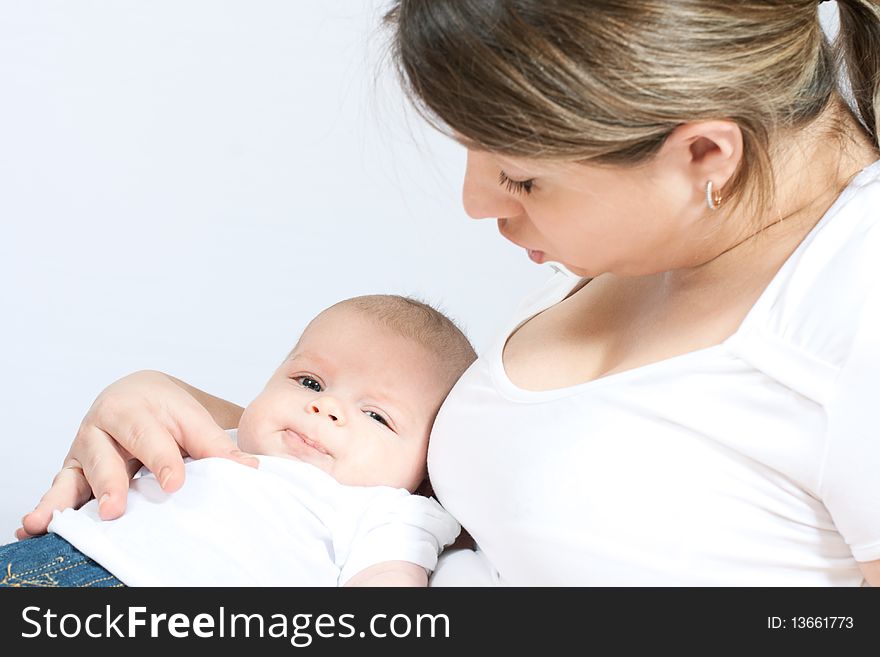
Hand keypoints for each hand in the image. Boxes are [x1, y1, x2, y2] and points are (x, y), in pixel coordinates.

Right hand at [16, 370, 256, 538]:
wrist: (137, 393)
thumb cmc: (170, 410)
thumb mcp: (196, 418)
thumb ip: (219, 442)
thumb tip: (252, 469)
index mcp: (148, 403)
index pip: (160, 433)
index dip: (166, 459)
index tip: (175, 483)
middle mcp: (113, 419)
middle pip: (116, 449)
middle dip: (120, 478)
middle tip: (122, 507)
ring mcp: (90, 444)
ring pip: (86, 468)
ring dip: (93, 492)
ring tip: (102, 515)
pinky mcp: (73, 467)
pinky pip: (59, 487)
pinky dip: (48, 505)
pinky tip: (35, 526)